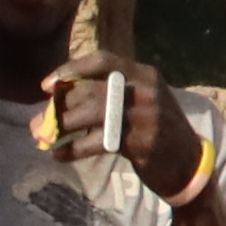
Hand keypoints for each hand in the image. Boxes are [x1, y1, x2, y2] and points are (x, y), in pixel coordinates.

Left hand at [31, 51, 202, 203]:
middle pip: (91, 90)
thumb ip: (109, 93)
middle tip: (38, 122)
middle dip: (59, 106)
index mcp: (144, 74)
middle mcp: (145, 89)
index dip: (71, 69)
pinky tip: (59, 154)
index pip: (102, 61)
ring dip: (62, 126)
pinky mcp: (142, 141)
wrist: (188, 164)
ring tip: (44, 137)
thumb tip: (57, 96)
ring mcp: (145, 114)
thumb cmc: (154, 130)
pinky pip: (98, 141)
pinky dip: (73, 148)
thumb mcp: (140, 102)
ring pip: (92, 113)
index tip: (46, 86)